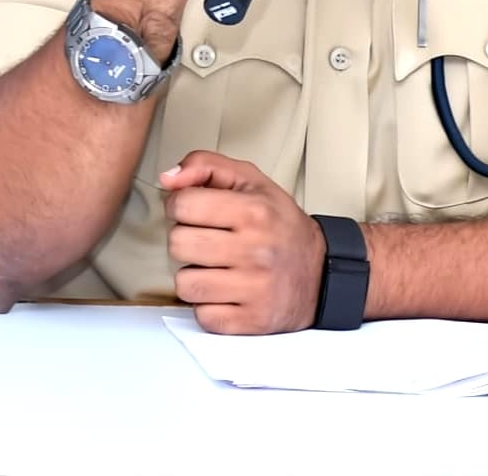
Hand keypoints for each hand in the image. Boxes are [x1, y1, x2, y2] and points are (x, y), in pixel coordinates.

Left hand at [160, 150, 324, 334]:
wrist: (320, 272)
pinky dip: (208, 305)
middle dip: (185, 239)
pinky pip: (202, 316)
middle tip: (205, 238)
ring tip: (214, 266)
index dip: (179, 205)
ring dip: (193, 275)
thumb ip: (205, 165)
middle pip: (178, 244)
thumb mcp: (250, 180)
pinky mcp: (251, 321)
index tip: (192, 210)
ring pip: (184, 284)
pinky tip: (224, 291)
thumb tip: (167, 178)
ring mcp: (253, 289)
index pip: (183, 204)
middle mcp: (254, 250)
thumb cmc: (278, 222)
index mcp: (253, 210)